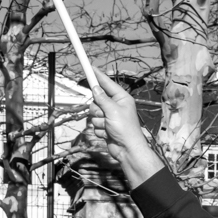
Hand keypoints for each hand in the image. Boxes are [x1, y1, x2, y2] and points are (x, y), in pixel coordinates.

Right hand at [86, 66, 164, 188]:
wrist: (126, 149)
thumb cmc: (125, 129)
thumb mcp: (113, 110)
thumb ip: (102, 99)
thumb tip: (95, 89)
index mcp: (121, 98)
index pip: (107, 84)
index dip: (98, 76)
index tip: (90, 68)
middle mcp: (115, 106)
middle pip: (96, 101)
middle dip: (97, 110)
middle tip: (104, 116)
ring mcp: (110, 117)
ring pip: (94, 114)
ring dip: (99, 122)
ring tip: (108, 127)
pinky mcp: (105, 127)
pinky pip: (95, 125)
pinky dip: (99, 130)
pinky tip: (108, 134)